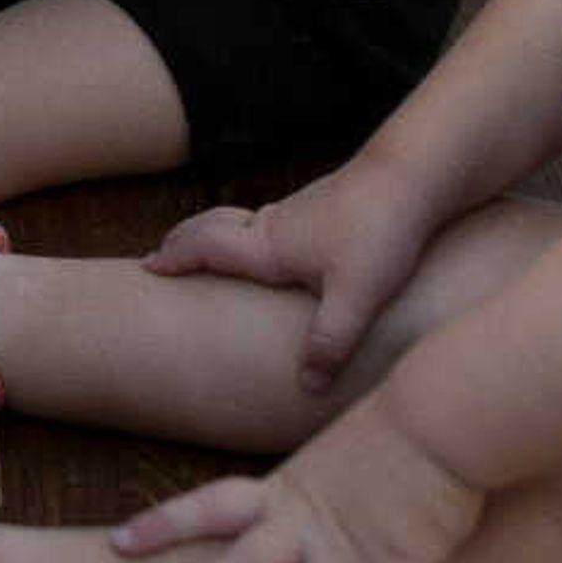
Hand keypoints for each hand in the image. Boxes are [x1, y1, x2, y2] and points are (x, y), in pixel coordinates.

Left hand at [113, 391, 488, 562]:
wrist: (441, 410)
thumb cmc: (389, 430)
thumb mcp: (328, 459)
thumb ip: (303, 493)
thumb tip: (280, 511)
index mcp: (284, 495)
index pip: (210, 506)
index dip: (164, 524)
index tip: (118, 545)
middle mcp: (309, 527)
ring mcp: (355, 550)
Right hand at [143, 154, 431, 394]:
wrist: (413, 176)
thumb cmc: (380, 232)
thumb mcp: (355, 298)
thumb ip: (329, 343)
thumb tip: (307, 386)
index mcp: (269, 246)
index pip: (206, 248)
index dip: (175, 258)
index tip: (148, 268)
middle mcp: (275, 225)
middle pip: (214, 227)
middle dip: (183, 241)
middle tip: (160, 255)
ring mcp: (298, 212)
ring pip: (242, 222)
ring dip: (215, 235)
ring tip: (207, 254)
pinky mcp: (322, 207)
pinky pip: (269, 221)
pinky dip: (249, 232)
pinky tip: (272, 247)